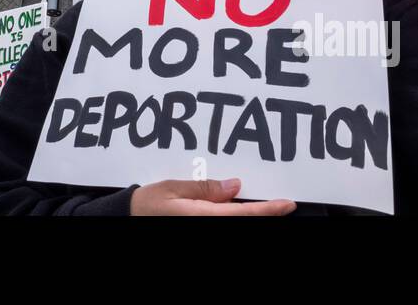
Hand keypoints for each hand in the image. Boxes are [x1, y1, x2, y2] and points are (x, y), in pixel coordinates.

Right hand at [130, 178, 295, 215]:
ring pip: (236, 223)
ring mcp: (205, 230)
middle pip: (244, 221)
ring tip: (256, 204)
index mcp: (203, 216)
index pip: (245, 214)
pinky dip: (235, 216)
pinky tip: (234, 208)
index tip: (287, 204)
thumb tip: (234, 186)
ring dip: (248, 215)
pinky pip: (225, 224)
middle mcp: (207, 226)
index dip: (269, 210)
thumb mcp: (174, 187)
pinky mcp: (201, 229)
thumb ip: (206, 188)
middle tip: (276, 202)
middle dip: (262, 213)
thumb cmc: (148, 204)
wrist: (130, 217)